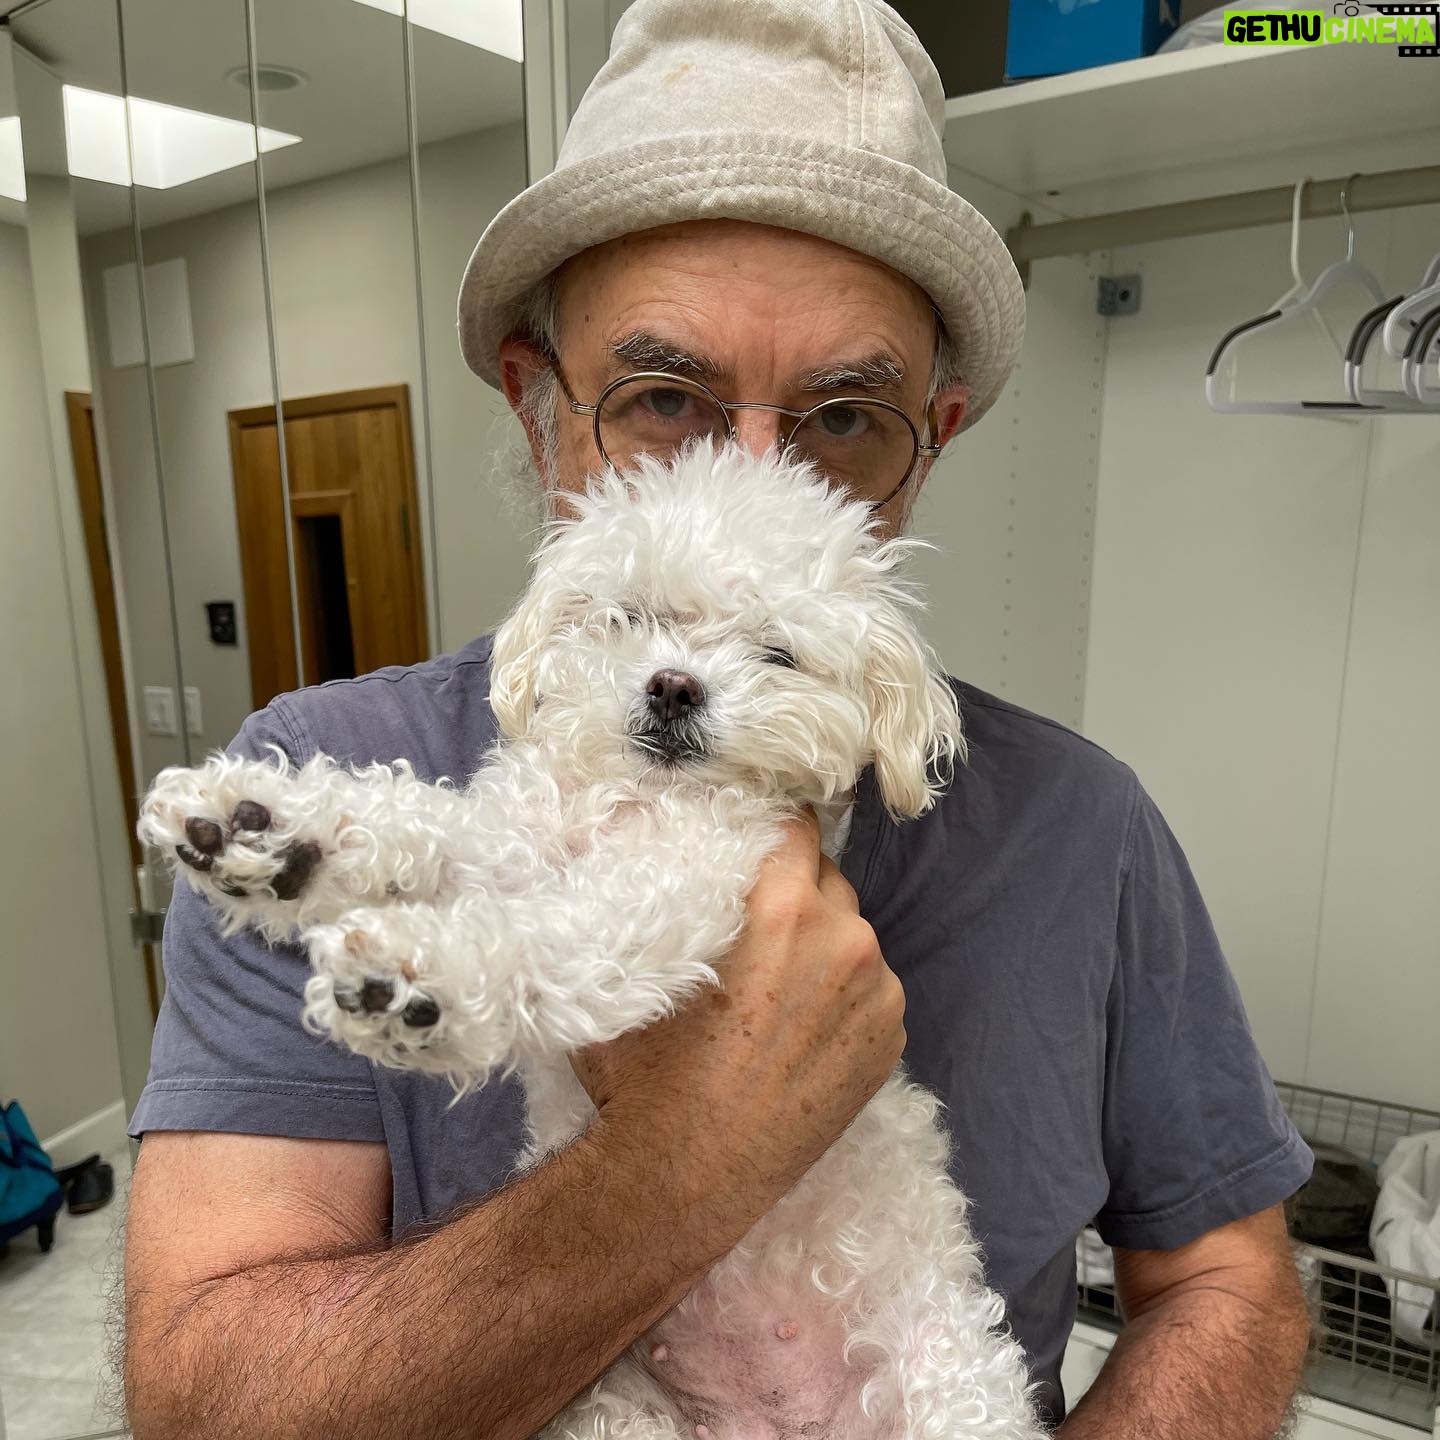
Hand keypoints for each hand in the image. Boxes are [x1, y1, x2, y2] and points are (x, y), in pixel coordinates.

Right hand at [571, 809, 904, 1208]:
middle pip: (826, 878)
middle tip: (753, 931)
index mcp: (782, 908)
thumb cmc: (644, 1072)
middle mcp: (844, 940)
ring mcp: (878, 993)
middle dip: (794, 892)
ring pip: (851, 935)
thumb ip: (660, 896)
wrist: (684, 1178)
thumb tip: (645, 837)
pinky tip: (799, 1032)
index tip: (753, 842)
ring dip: (822, 946)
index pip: (795, 825)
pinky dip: (843, 997)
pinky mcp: (892, 1040)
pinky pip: (870, 989)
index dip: (770, 828)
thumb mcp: (635, 966)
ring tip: (774, 993)